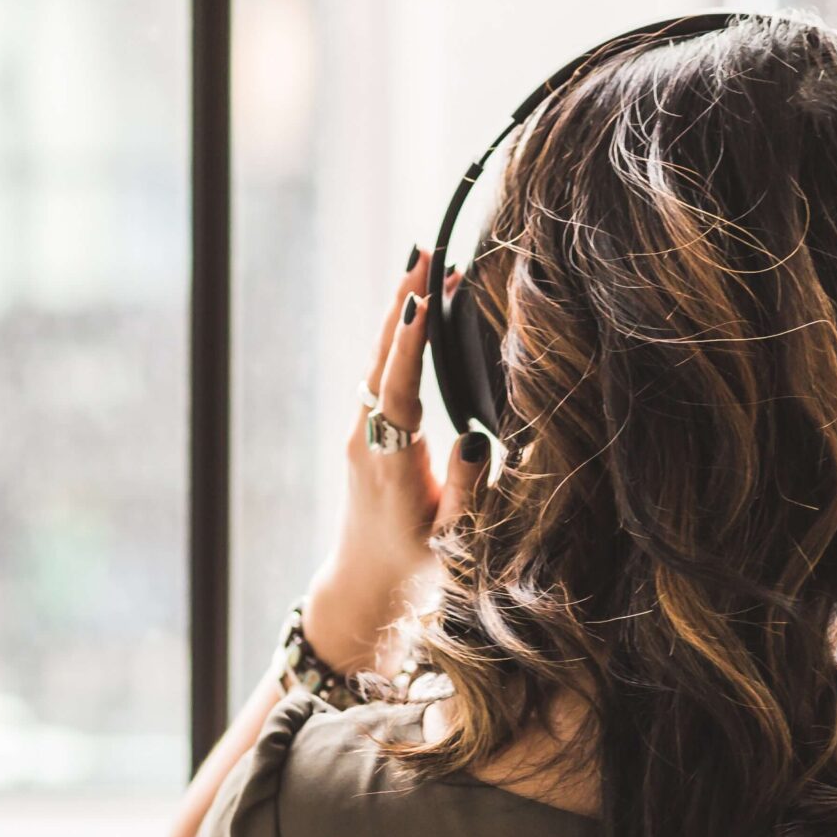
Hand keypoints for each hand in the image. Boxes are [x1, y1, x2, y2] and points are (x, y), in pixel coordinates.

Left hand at [305, 247, 489, 674]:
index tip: (422, 295)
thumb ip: (467, 492)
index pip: (399, 388)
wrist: (365, 587)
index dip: (410, 342)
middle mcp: (367, 438)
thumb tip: (473, 439)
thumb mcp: (453, 540)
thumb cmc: (416, 567)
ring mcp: (362, 432)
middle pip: (382, 357)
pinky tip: (418, 310)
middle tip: (425, 250)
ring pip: (380, 359)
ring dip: (402, 310)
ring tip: (425, 262)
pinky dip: (400, 336)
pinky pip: (383, 371)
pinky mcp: (367, 432)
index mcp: (389, 461)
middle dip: (404, 301)